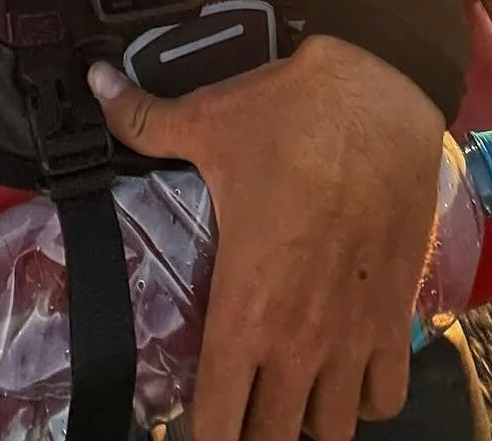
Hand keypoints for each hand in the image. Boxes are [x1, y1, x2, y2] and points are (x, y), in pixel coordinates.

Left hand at [89, 35, 443, 439]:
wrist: (378, 97)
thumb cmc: (289, 117)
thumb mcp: (205, 120)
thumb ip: (140, 119)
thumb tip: (95, 85)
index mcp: (244, 308)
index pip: (218, 422)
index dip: (202, 435)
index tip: (194, 422)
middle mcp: (299, 340)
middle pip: (274, 439)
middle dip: (253, 432)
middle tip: (240, 406)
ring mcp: (352, 335)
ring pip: (331, 429)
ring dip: (308, 419)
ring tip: (291, 395)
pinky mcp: (396, 315)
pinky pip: (385, 397)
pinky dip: (365, 399)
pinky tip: (347, 376)